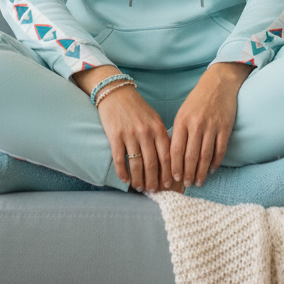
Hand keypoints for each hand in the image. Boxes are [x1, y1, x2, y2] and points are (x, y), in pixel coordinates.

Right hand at [71, 66, 171, 192]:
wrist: (116, 92)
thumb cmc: (137, 107)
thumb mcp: (154, 118)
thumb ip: (161, 136)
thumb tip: (167, 161)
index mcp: (158, 128)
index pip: (166, 156)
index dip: (168, 173)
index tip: (168, 185)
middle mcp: (145, 132)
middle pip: (152, 164)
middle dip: (154, 181)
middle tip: (153, 191)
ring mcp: (130, 134)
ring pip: (136, 165)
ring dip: (138, 180)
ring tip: (139, 187)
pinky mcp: (115, 135)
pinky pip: (120, 160)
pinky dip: (122, 173)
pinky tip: (125, 180)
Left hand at [170, 62, 252, 187]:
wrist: (219, 83)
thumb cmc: (198, 99)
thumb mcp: (183, 112)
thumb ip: (179, 131)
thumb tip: (174, 156)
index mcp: (182, 120)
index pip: (176, 149)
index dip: (175, 167)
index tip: (174, 179)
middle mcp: (196, 124)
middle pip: (190, 156)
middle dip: (188, 174)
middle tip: (187, 185)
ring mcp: (211, 126)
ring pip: (205, 156)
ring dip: (201, 172)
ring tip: (199, 182)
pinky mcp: (225, 128)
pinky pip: (219, 150)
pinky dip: (215, 163)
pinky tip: (211, 170)